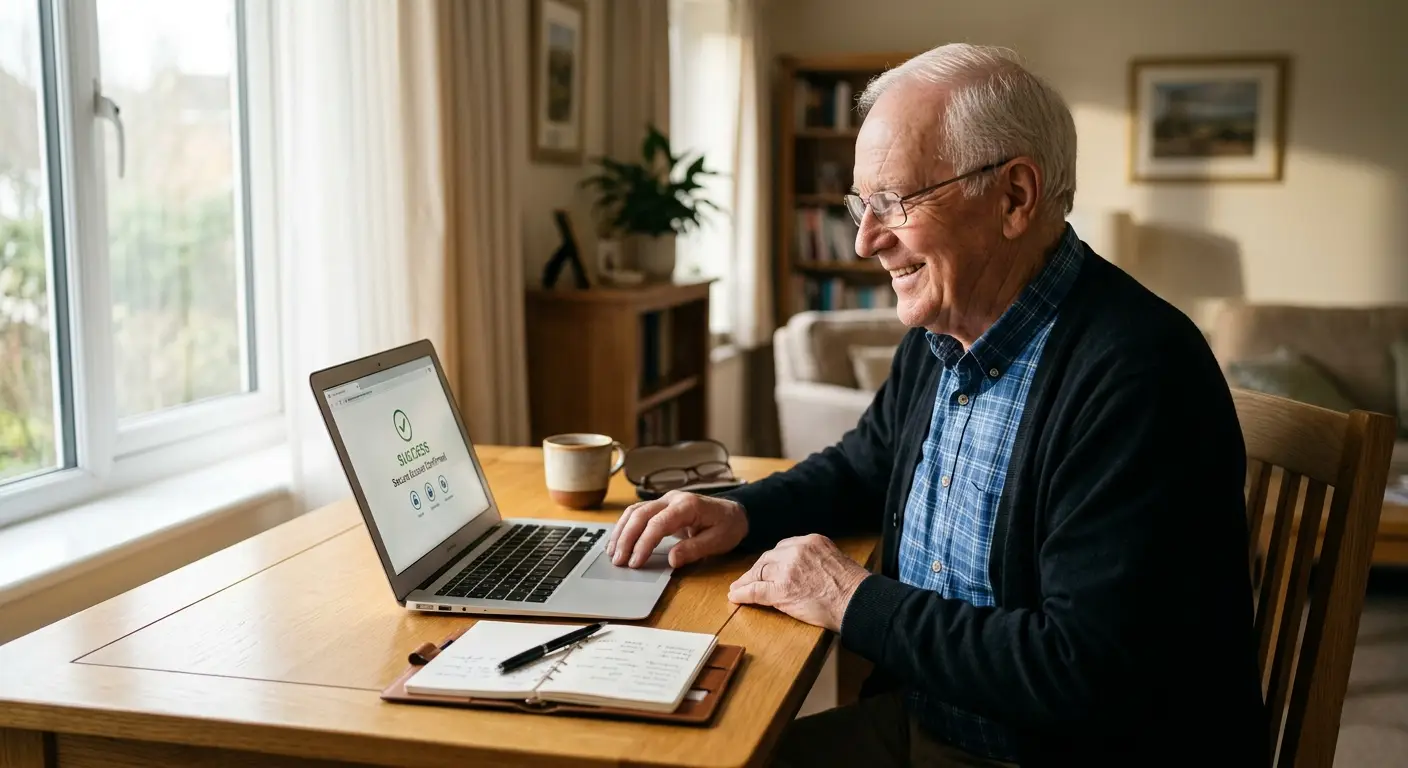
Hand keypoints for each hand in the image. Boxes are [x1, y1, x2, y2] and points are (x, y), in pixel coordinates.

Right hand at [606, 491, 748, 568]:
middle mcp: (672, 499)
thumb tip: (671, 560)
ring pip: (634, 512)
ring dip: (621, 532)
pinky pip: (637, 513)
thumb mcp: (718, 541)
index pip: (657, 523)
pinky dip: (625, 527)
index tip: (635, 563)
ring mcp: (665, 500)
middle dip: (626, 539)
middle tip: (618, 561)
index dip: (644, 544)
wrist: (735, 512)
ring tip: (612, 553)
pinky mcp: (661, 506)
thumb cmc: (728, 526)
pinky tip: (618, 542)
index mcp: (687, 505)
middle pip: (640, 515)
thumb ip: (694, 550)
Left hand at [728, 534, 868, 631]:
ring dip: (747, 581)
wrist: (856, 601)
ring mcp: (787, 569)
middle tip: (749, 579)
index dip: (772, 560)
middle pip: (768, 558)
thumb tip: (805, 570)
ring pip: (759, 572)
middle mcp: (796, 550)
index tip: (768, 567)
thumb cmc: (853, 587)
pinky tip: (736, 596)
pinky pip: (755, 590)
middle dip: (758, 570)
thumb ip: (816, 559)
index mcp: (811, 541)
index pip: (783, 548)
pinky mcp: (780, 589)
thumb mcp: (835, 559)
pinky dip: (743, 593)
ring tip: (738, 588)